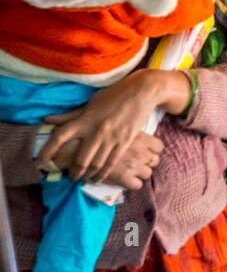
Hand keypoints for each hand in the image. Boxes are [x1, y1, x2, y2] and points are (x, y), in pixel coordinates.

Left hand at [40, 71, 172, 183]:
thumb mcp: (90, 103)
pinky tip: (98, 178)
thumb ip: (70, 115)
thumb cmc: (114, 95)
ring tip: (83, 179)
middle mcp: (95, 130)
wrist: (140, 92)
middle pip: (79, 160)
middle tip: (70, 177)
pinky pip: (111, 163)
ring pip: (95, 165)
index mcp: (84, 119)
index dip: (47, 152)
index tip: (42, 163)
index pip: (59, 137)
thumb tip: (47, 119)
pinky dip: (103, 174)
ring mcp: (111, 138)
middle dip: (73, 172)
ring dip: (87, 176)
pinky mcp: (124, 142)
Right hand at [95, 132, 164, 188]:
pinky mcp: (123, 178)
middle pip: (154, 160)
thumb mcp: (119, 128)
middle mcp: (140, 152)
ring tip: (129, 170)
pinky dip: (132, 183)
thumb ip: (131, 133)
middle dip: (146, 162)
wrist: (79, 147)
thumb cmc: (98, 135)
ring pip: (147, 173)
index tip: (146, 151)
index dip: (153, 150)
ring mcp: (133, 166)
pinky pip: (137, 185)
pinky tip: (124, 179)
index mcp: (140, 138)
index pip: (159, 146)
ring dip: (139, 173)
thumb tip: (138, 136)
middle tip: (136, 161)